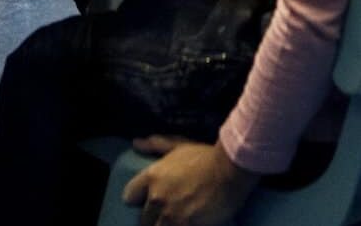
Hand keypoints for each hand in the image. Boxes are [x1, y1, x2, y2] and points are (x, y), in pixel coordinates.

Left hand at [121, 138, 256, 225]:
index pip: (129, 196)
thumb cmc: (207, 157)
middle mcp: (157, 198)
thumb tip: (136, 143)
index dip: (138, 199)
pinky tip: (188, 224)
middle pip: (144, 218)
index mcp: (152, 177)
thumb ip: (157, 145)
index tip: (146, 201)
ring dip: (163, 225)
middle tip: (166, 215)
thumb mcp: (180, 146)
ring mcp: (171, 215)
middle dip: (152, 218)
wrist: (231, 171)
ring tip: (176, 221)